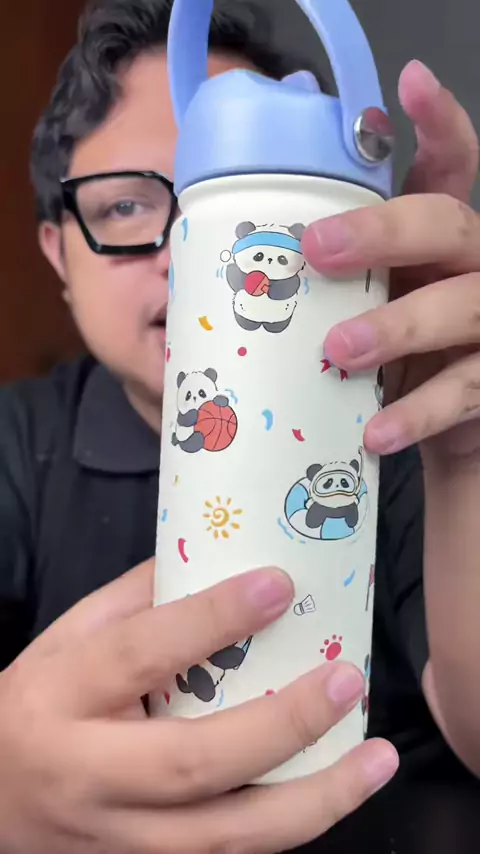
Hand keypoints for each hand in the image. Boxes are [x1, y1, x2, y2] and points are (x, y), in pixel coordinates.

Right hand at [0, 559, 396, 853]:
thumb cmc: (35, 702)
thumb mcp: (68, 636)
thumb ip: (137, 599)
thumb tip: (218, 559)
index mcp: (62, 696)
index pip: (141, 653)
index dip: (212, 618)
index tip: (278, 585)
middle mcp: (87, 776)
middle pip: (193, 763)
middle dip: (282, 723)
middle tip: (346, 680)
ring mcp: (116, 838)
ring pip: (223, 837)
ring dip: (312, 802)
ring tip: (374, 759)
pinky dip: (286, 828)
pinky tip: (332, 794)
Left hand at [302, 60, 479, 461]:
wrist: (431, 425)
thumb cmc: (385, 354)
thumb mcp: (356, 304)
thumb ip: (314, 281)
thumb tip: (189, 268)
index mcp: (434, 239)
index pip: (450, 166)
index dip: (440, 123)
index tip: (411, 83)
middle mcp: (471, 265)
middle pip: (448, 223)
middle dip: (385, 231)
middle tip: (318, 249)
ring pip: (462, 306)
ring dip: (398, 325)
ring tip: (338, 351)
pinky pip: (463, 392)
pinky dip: (416, 413)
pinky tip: (375, 432)